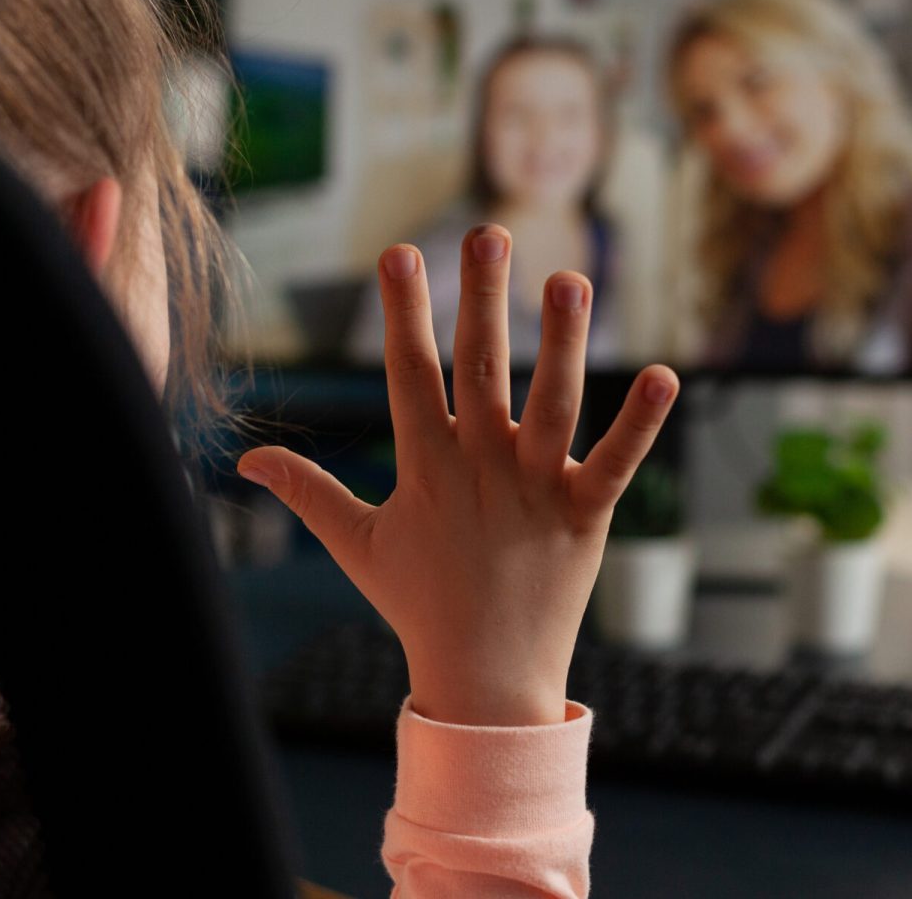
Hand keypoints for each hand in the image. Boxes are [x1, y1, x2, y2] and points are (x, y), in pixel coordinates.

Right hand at [237, 224, 679, 725]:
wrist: (484, 679)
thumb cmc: (420, 605)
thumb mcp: (358, 544)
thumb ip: (306, 492)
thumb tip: (245, 462)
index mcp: (425, 467)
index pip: (409, 373)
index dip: (405, 311)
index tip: (399, 251)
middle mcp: (481, 469)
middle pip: (482, 370)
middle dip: (482, 299)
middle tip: (489, 232)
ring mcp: (535, 491)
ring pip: (554, 403)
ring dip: (563, 341)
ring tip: (570, 278)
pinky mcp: (584, 516)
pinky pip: (616, 462)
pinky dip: (641, 423)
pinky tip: (666, 375)